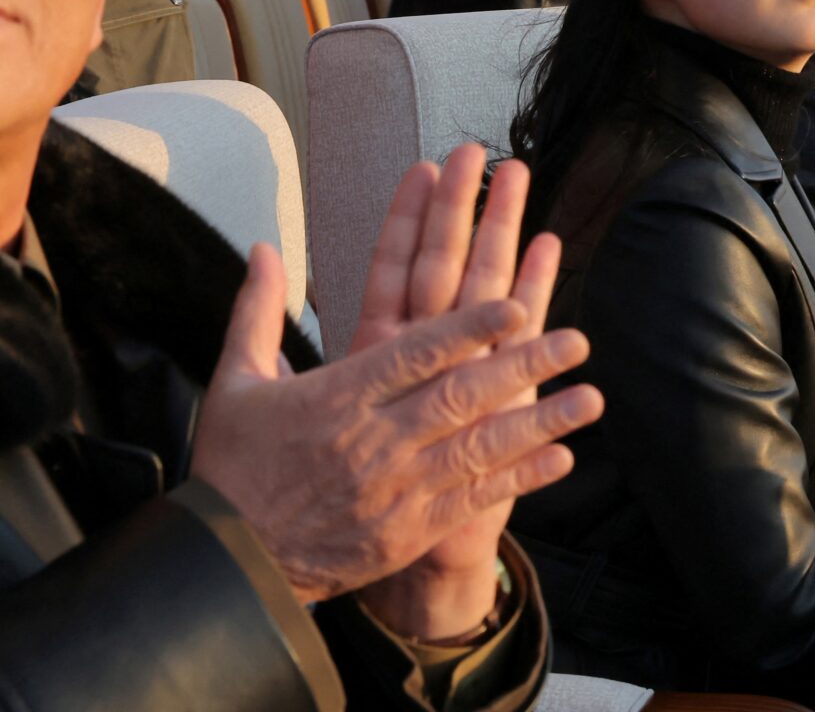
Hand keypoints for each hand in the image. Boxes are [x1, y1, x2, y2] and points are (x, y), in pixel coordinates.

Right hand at [190, 151, 601, 620]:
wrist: (225, 566)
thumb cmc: (231, 468)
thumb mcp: (234, 384)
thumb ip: (256, 312)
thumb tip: (264, 248)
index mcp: (337, 397)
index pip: (415, 353)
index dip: (470, 328)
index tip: (517, 303)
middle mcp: (373, 440)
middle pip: (460, 395)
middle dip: (524, 365)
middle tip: (577, 341)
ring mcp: (395, 489)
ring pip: (478, 447)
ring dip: (540, 422)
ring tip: (590, 398)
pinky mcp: (407, 532)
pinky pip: (472, 499)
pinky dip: (519, 479)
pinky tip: (562, 458)